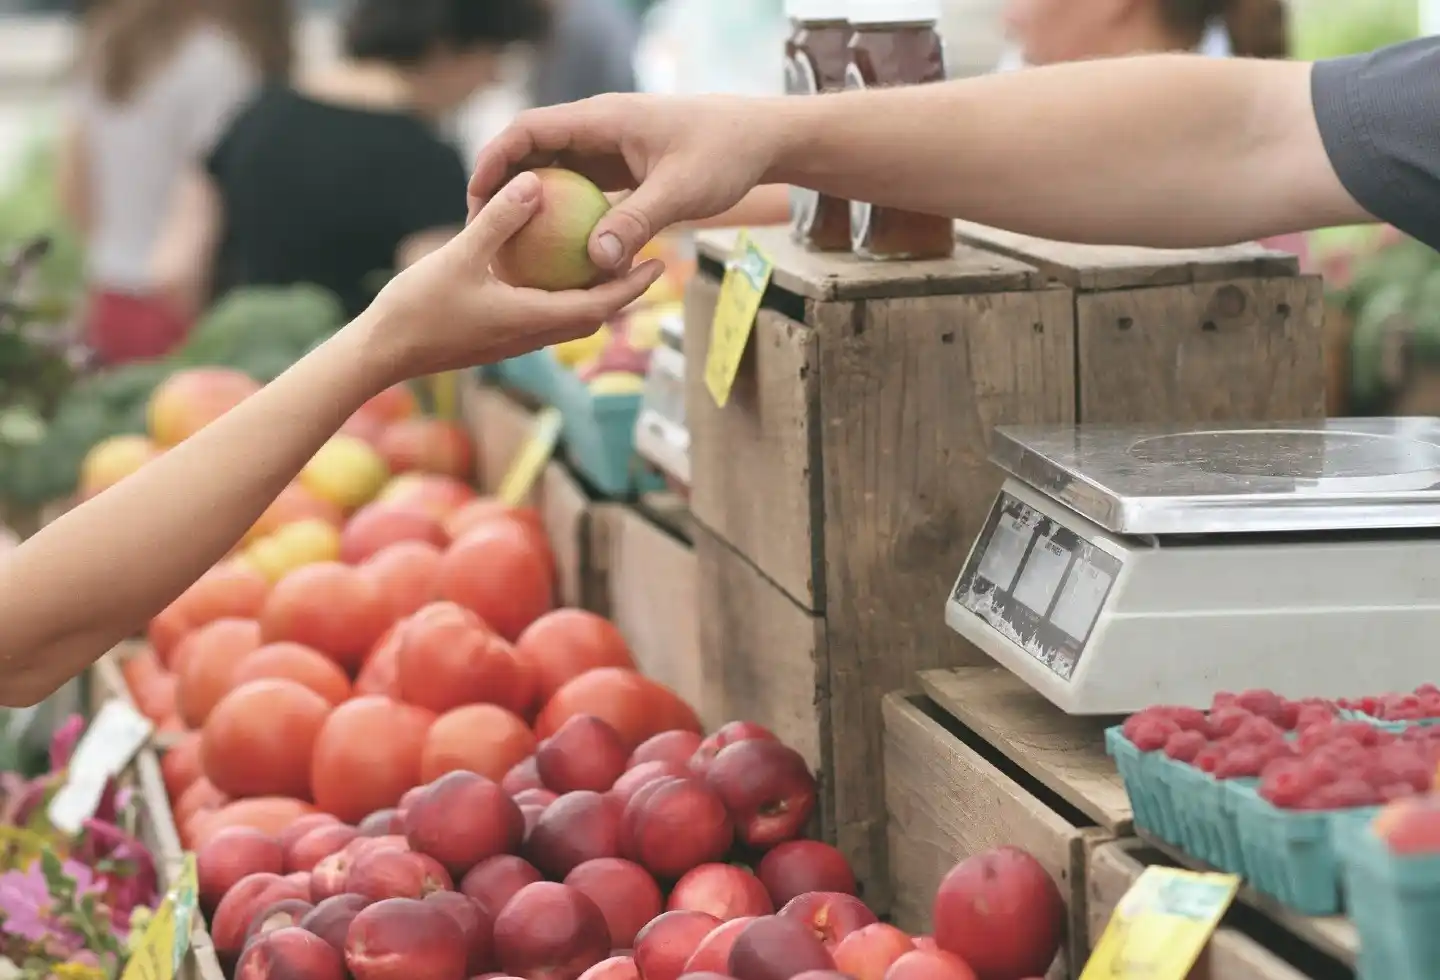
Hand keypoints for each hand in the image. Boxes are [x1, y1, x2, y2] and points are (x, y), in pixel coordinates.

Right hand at [367, 171, 662, 381]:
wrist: (381, 354)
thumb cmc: (417, 308)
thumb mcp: (459, 256)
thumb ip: (499, 220)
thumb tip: (534, 182)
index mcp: (531, 320)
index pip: (599, 306)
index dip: (632, 286)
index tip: (658, 263)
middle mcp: (530, 335)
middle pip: (592, 315)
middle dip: (623, 291)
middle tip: (647, 259)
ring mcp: (513, 340)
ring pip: (568, 318)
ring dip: (593, 295)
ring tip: (608, 260)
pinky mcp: (496, 337)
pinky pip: (541, 314)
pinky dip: (559, 294)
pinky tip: (550, 267)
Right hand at [468, 94, 785, 273]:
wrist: (759, 139)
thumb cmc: (724, 154)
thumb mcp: (680, 191)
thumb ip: (637, 222)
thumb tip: (596, 262)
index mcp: (602, 119)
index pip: (530, 129)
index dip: (495, 159)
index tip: (475, 195)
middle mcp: (598, 129)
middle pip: (532, 151)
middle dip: (502, 185)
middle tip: (479, 228)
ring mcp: (608, 149)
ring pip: (554, 172)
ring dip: (531, 203)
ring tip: (507, 244)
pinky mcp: (621, 169)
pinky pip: (580, 190)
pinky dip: (563, 215)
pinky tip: (554, 253)